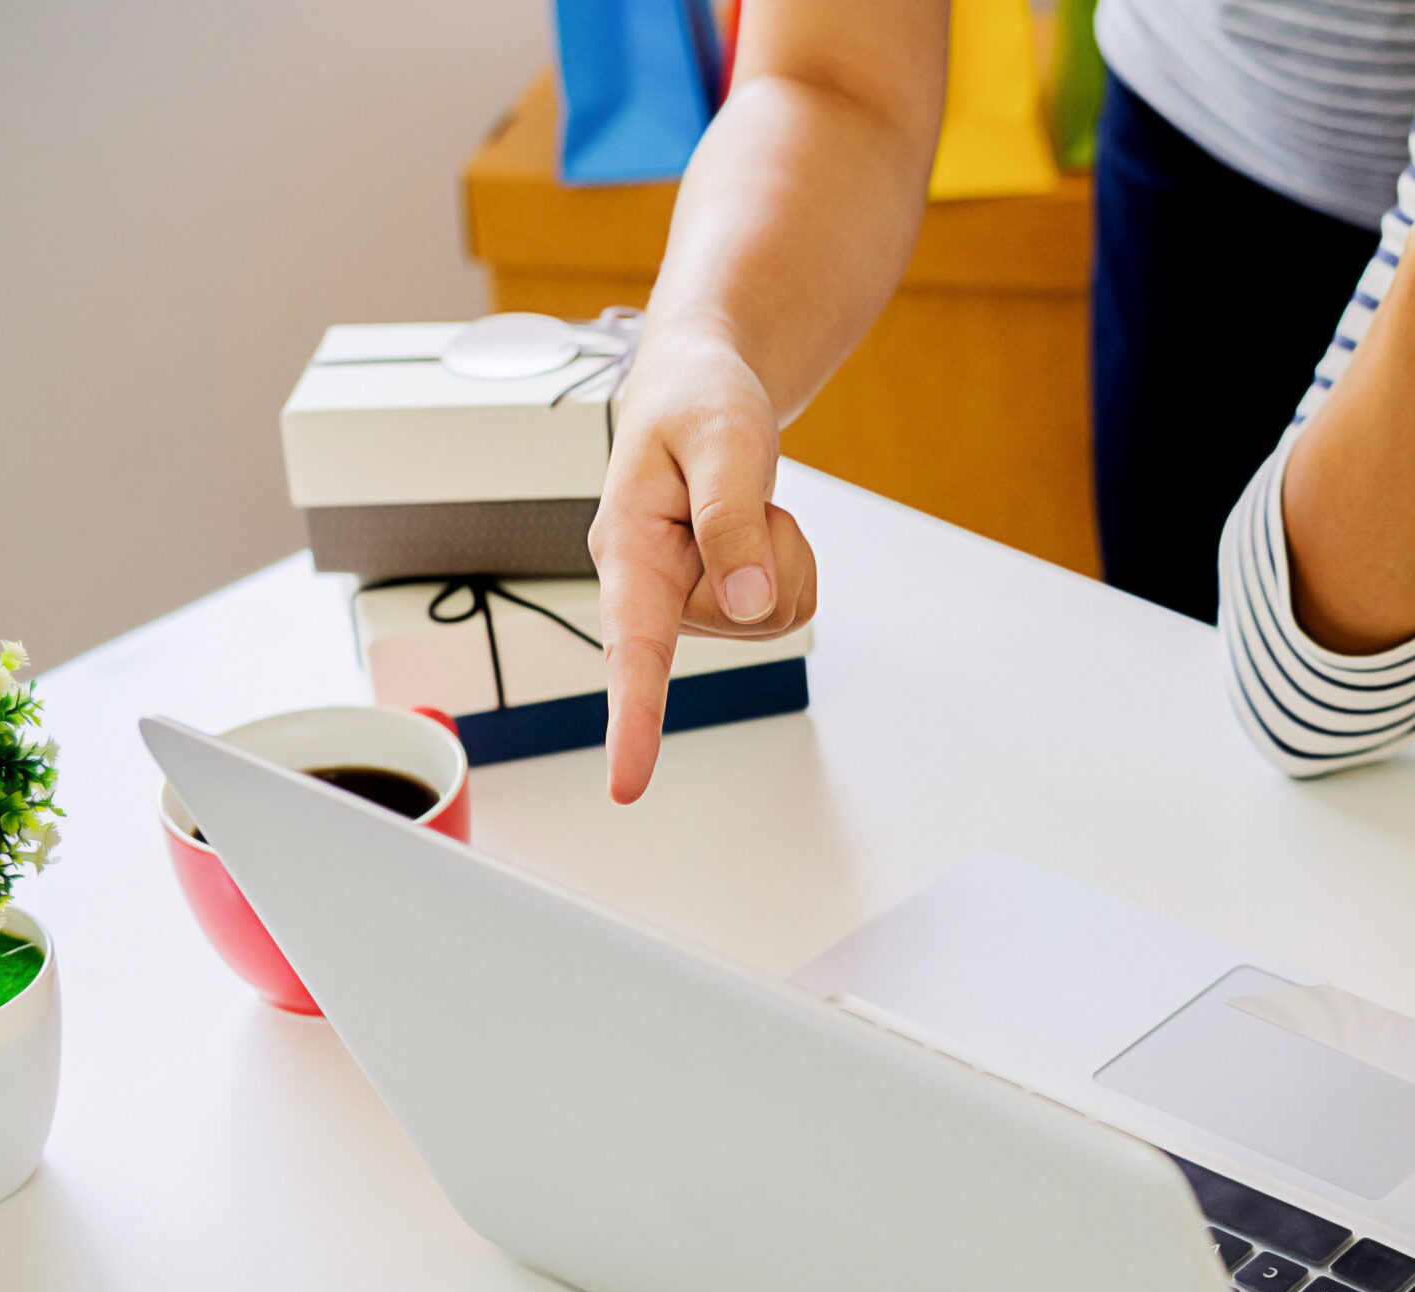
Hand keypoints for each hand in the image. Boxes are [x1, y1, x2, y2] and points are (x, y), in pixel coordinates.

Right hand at [590, 327, 818, 803]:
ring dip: (777, 552)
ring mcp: (686, 601)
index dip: (632, 717)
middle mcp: (647, 588)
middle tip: (735, 488)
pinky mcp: (720, 603)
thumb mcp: (723, 437)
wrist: (700, 385)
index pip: (629, 647)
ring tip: (738, 501)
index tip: (626, 782)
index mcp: (625, 549)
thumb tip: (751, 604)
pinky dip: (788, 561)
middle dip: (764, 550)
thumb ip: (731, 517)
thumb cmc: (697, 402)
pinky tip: (751, 525)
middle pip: (742, 617)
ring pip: (772, 615)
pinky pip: (789, 609)